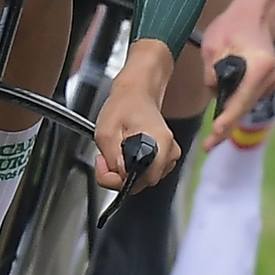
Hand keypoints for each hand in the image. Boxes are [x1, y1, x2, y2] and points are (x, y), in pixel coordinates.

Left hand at [94, 41, 178, 191]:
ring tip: (116, 151)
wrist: (137, 91)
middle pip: (143, 183)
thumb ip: (112, 160)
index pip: (140, 181)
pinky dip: (134, 167)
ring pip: (144, 179)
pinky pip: (147, 172)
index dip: (117, 179)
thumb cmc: (124, 106)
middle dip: (120, 176)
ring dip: (126, 171)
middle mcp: (170, 152)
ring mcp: (170, 155)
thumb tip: (119, 177)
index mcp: (159, 144)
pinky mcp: (166, 156)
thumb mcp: (106, 133)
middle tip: (106, 158)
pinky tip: (126, 152)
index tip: (105, 165)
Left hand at [200, 0, 274, 145]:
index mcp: (259, 67)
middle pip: (244, 108)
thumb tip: (215, 93)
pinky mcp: (270, 81)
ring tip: (216, 111)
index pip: (239, 102)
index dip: (225, 123)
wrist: (258, 10)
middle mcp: (271, 76)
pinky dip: (237, 101)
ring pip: (246, 103)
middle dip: (226, 124)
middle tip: (210, 144)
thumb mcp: (212, 46)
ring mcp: (274, 79)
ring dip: (230, 108)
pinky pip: (249, 97)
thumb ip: (212, 73)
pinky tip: (225, 105)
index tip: (214, 139)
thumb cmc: (233, 24)